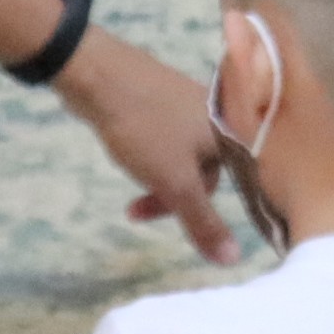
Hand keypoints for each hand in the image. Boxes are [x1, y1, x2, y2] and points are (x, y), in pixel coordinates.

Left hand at [58, 31, 236, 262]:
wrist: (97, 73)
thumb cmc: (144, 128)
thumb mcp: (174, 182)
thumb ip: (203, 222)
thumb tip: (234, 260)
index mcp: (232, 133)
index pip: (236, 187)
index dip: (205, 212)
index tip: (175, 226)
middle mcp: (220, 115)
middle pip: (206, 173)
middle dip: (171, 197)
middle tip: (135, 212)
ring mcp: (192, 102)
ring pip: (185, 156)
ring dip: (158, 178)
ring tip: (128, 183)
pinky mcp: (167, 96)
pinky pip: (170, 137)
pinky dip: (151, 154)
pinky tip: (128, 150)